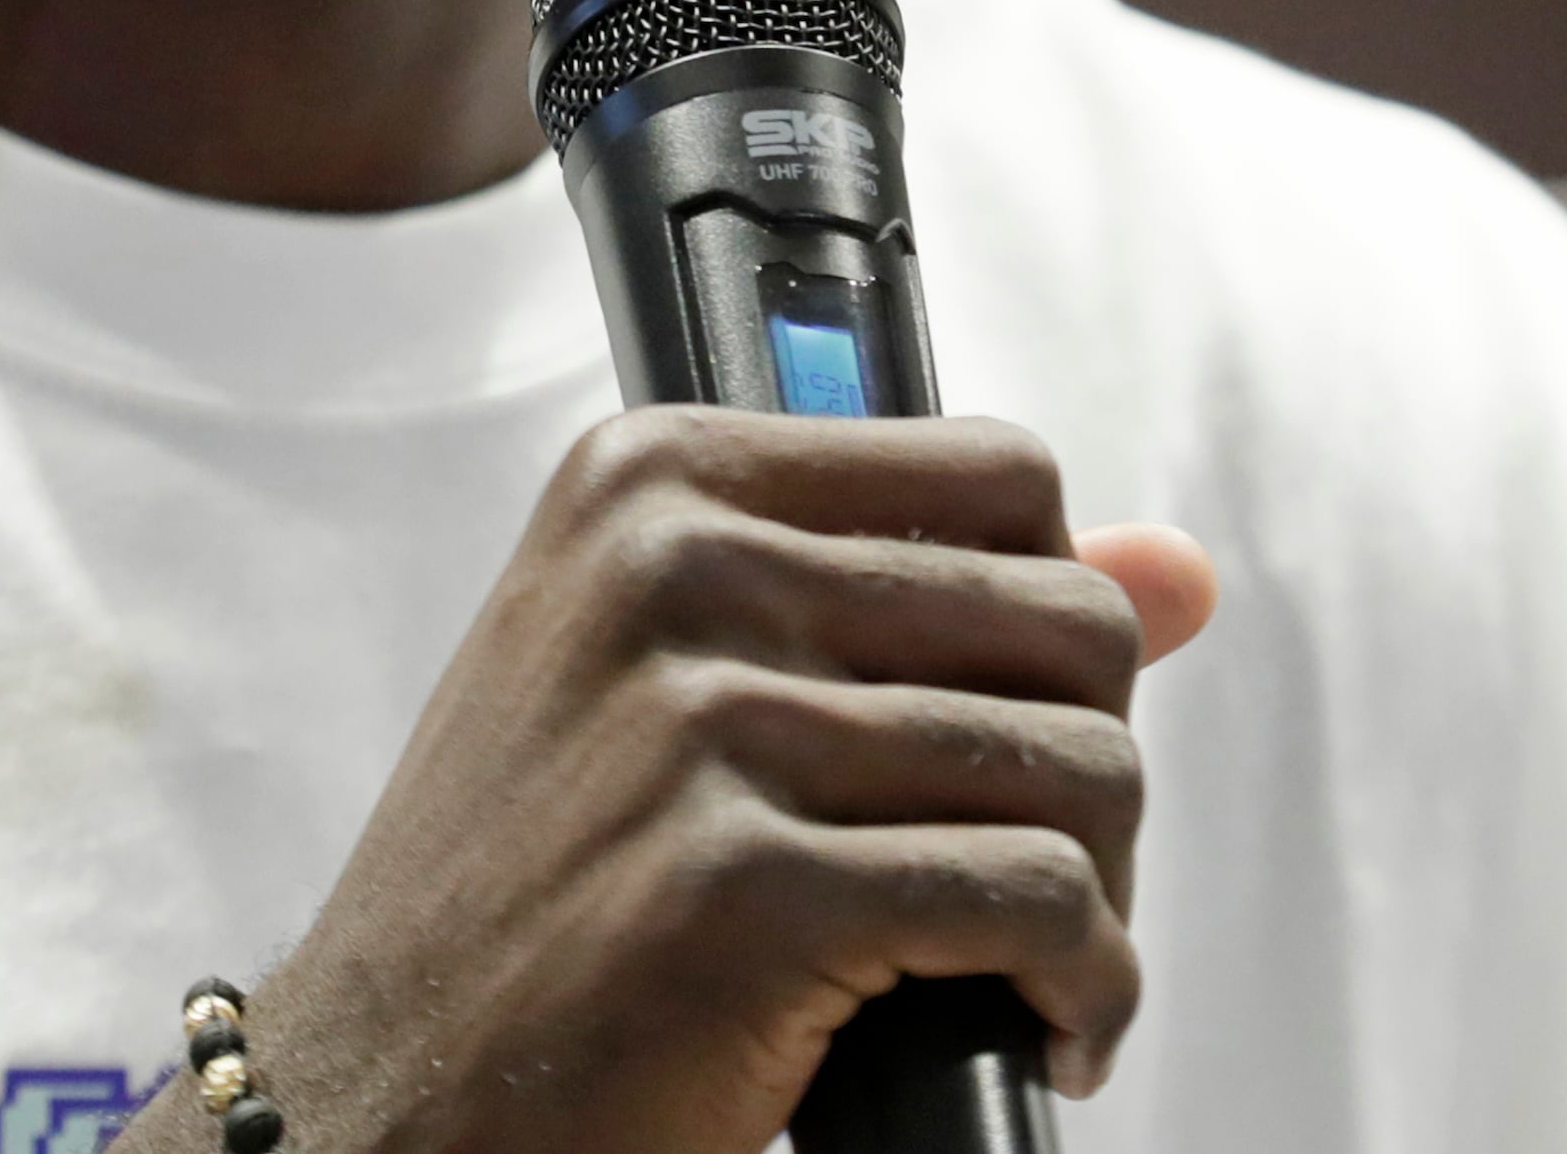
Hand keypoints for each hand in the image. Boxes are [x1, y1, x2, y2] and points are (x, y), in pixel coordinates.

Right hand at [126, 408, 1216, 1153]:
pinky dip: (1084, 992)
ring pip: (1081, 768)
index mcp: (651, 478)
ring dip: (1099, 902)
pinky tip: (1032, 1030)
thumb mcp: (690, 684)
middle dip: (1091, 771)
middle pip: (1070, 619)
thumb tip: (1184, 566)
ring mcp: (703, 725)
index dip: (1047, 616)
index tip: (1006, 722)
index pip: (1003, 476)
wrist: (382, 1097)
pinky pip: (1045, 906)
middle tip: (1034, 880)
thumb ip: (929, 599)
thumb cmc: (539, 892)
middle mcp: (672, 569)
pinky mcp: (745, 892)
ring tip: (1032, 965)